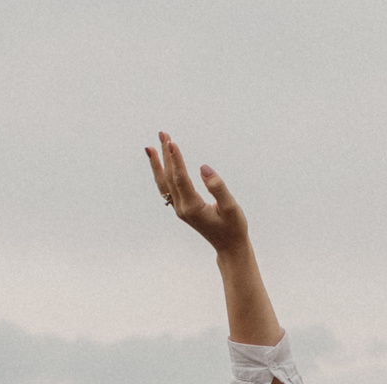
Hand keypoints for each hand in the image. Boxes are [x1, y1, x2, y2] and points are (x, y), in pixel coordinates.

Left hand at [145, 132, 249, 254]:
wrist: (230, 246)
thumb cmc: (234, 227)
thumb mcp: (231, 208)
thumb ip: (218, 188)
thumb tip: (203, 168)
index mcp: (192, 208)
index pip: (180, 179)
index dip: (175, 160)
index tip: (171, 142)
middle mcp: (182, 208)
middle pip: (169, 178)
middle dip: (165, 155)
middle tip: (163, 133)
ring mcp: (180, 209)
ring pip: (165, 183)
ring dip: (159, 164)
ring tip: (152, 146)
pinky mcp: (181, 208)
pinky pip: (167, 188)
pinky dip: (162, 174)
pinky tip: (160, 164)